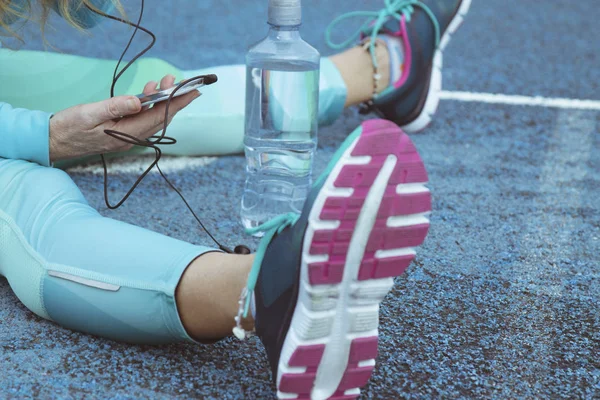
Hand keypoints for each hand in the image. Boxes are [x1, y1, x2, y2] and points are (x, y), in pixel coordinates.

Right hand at [49, 75, 198, 161]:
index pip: (158, 117)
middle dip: (172, 99)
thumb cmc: (69, 128)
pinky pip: (142, 118)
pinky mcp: (122, 132)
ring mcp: (127, 136)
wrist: (53, 142)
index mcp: (126, 134)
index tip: (192, 92)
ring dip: (161, 100)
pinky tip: (148, 93)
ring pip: (152, 117)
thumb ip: (114, 107)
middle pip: (160, 117)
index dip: (177, 104)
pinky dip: (149, 105)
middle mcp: (131, 137)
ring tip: (165, 82)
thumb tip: (138, 101)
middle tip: (178, 81)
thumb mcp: (89, 114)